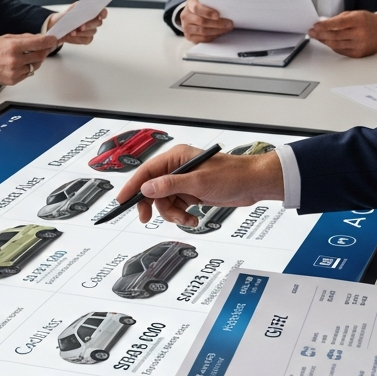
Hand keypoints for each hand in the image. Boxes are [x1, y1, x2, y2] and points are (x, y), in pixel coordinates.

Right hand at [0, 33, 55, 84]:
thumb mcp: (6, 38)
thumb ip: (24, 38)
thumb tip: (39, 37)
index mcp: (13, 46)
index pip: (39, 43)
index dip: (49, 41)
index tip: (53, 40)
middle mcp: (15, 60)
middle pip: (40, 55)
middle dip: (45, 50)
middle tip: (46, 47)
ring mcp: (15, 71)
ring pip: (36, 66)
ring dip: (36, 60)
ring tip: (28, 55)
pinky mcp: (13, 80)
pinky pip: (28, 74)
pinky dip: (28, 68)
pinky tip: (21, 64)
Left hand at [46, 6, 106, 44]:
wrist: (57, 27)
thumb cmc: (65, 17)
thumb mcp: (70, 10)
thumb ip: (77, 7)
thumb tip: (82, 7)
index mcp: (91, 11)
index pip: (102, 11)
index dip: (103, 13)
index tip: (100, 16)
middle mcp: (93, 21)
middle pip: (98, 23)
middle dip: (89, 24)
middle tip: (81, 26)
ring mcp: (90, 30)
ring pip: (92, 32)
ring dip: (82, 32)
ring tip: (72, 32)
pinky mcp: (86, 38)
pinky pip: (87, 39)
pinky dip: (80, 38)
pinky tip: (73, 35)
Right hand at [116, 144, 284, 226]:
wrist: (253, 184)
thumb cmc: (233, 174)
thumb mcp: (199, 181)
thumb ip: (170, 185)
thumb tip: (148, 188)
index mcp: (177, 157)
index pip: (147, 171)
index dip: (133, 186)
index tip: (122, 200)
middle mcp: (179, 168)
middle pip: (153, 188)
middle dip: (152, 204)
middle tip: (146, 217)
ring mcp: (185, 181)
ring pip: (165, 201)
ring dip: (172, 214)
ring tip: (186, 218)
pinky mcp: (192, 193)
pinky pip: (177, 207)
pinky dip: (182, 216)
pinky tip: (193, 218)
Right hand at [179, 0, 232, 42]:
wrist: (191, 15)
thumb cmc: (202, 7)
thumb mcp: (204, 1)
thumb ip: (211, 3)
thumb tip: (226, 7)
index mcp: (190, 4)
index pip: (197, 8)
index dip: (207, 12)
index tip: (218, 15)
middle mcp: (185, 16)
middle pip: (202, 21)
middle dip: (218, 23)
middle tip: (229, 23)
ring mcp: (186, 27)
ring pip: (203, 31)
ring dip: (217, 30)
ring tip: (227, 29)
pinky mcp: (189, 37)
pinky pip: (203, 38)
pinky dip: (213, 36)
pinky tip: (220, 33)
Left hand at [309, 10, 376, 56]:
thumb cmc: (368, 21)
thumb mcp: (355, 14)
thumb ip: (339, 18)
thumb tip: (322, 23)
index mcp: (358, 21)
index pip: (338, 23)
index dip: (324, 25)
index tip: (315, 25)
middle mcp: (360, 34)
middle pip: (334, 35)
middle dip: (320, 34)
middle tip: (312, 32)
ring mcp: (359, 45)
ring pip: (336, 44)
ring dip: (324, 41)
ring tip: (316, 37)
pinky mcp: (358, 54)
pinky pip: (340, 50)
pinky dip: (332, 46)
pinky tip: (327, 42)